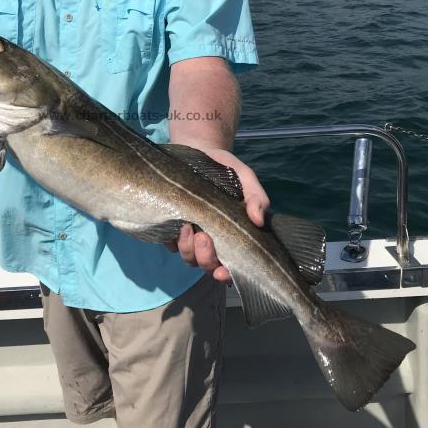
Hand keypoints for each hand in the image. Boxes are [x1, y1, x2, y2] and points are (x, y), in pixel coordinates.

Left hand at [165, 150, 269, 282]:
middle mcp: (212, 241)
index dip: (225, 275)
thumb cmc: (227, 170)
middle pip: (205, 264)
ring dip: (188, 248)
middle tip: (204, 237)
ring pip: (187, 256)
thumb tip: (258, 220)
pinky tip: (176, 225)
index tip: (221, 272)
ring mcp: (190, 235)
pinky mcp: (171, 225)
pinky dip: (172, 239)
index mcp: (232, 237)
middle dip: (205, 257)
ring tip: (188, 227)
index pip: (230, 267)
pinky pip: (169, 242)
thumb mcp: (246, 179)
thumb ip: (256, 198)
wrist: (201, 152)